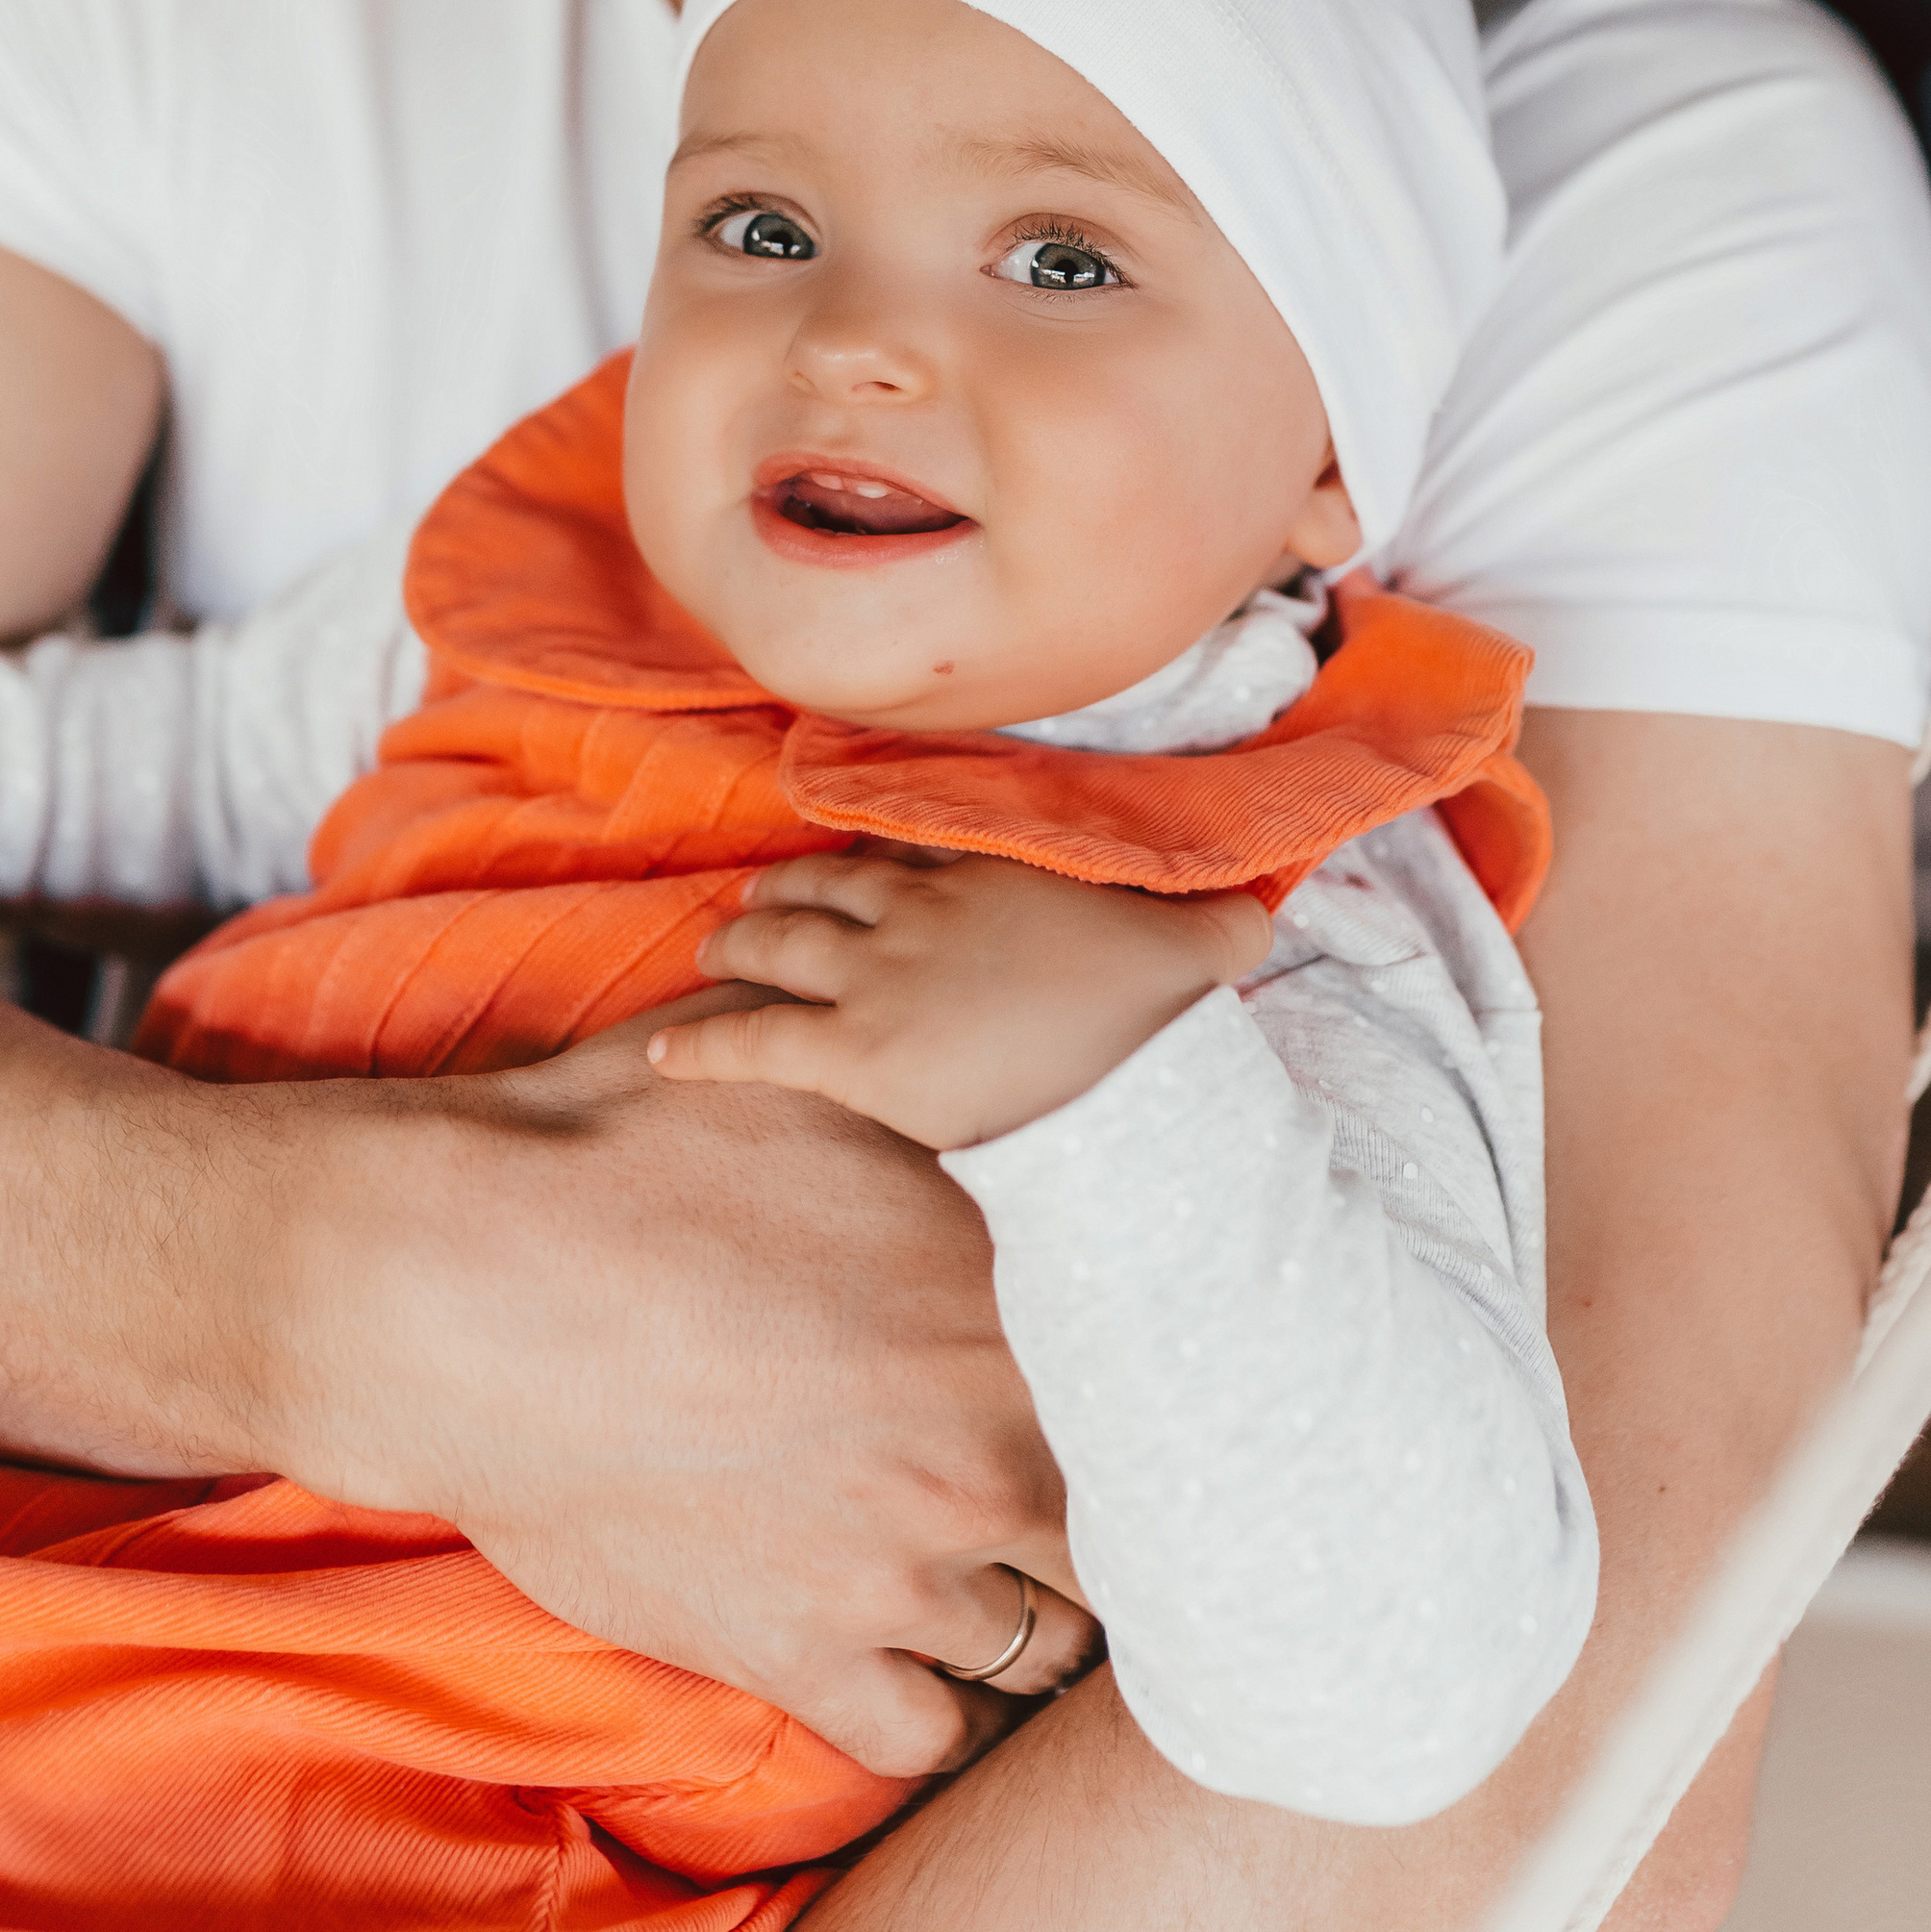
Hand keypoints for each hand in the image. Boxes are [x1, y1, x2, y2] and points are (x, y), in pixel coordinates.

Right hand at [272, 1011, 1100, 1773]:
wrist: (463, 1287)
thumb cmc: (632, 1159)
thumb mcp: (817, 1091)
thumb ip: (942, 1112)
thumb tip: (1010, 1059)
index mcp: (1011, 1308)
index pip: (1177, 1395)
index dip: (1176, 1407)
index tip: (1160, 1410)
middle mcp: (986, 1454)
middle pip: (1144, 1543)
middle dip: (1130, 1528)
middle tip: (1098, 1510)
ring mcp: (900, 1573)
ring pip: (1054, 1654)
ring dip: (1046, 1623)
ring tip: (1019, 1587)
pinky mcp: (802, 1657)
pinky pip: (933, 1741)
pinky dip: (944, 1715)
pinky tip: (925, 1665)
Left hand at [651, 850, 1269, 1147]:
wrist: (1129, 1081)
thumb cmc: (1163, 1015)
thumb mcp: (1207, 941)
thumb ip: (1221, 918)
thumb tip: (1265, 910)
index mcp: (994, 877)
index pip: (909, 850)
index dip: (868, 855)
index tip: (845, 856)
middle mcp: (922, 913)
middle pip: (828, 886)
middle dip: (786, 890)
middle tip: (755, 900)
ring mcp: (880, 979)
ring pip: (783, 945)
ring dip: (741, 944)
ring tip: (715, 948)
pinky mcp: (854, 1054)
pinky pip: (756, 1042)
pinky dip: (705, 1044)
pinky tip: (665, 1052)